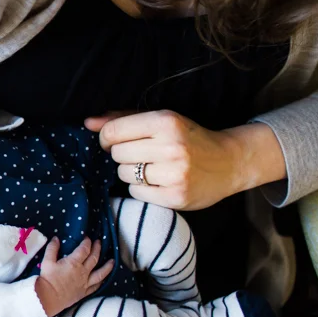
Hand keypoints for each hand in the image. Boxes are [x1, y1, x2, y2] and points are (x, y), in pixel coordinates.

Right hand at [34, 237, 112, 316]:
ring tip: (112, 261)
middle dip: (97, 249)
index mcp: (74, 263)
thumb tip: (56, 239)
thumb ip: (52, 248)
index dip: (87, 242)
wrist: (48, 298)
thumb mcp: (47, 261)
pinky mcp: (84, 292)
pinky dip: (102, 281)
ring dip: (107, 266)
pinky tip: (104, 278)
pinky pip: (96, 286)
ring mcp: (85, 283)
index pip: (84, 249)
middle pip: (94, 258)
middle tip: (99, 242)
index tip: (87, 238)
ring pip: (100, 273)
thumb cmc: (47, 279)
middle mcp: (83, 272)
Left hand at [87, 110, 285, 210]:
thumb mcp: (160, 120)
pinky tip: (159, 182)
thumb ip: (122, 119)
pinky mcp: (177, 196)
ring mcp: (175, 174)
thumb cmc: (188, 138)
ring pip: (124, 175)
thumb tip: (88, 123)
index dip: (106, 138)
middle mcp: (171, 147)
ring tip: (152, 168)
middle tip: (141, 155)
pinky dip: (142, 189)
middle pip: (117, 154)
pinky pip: (136, 193)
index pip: (113, 132)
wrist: (229, 162)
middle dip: (122, 155)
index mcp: (166, 122)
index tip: (113, 141)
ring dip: (131, 173)